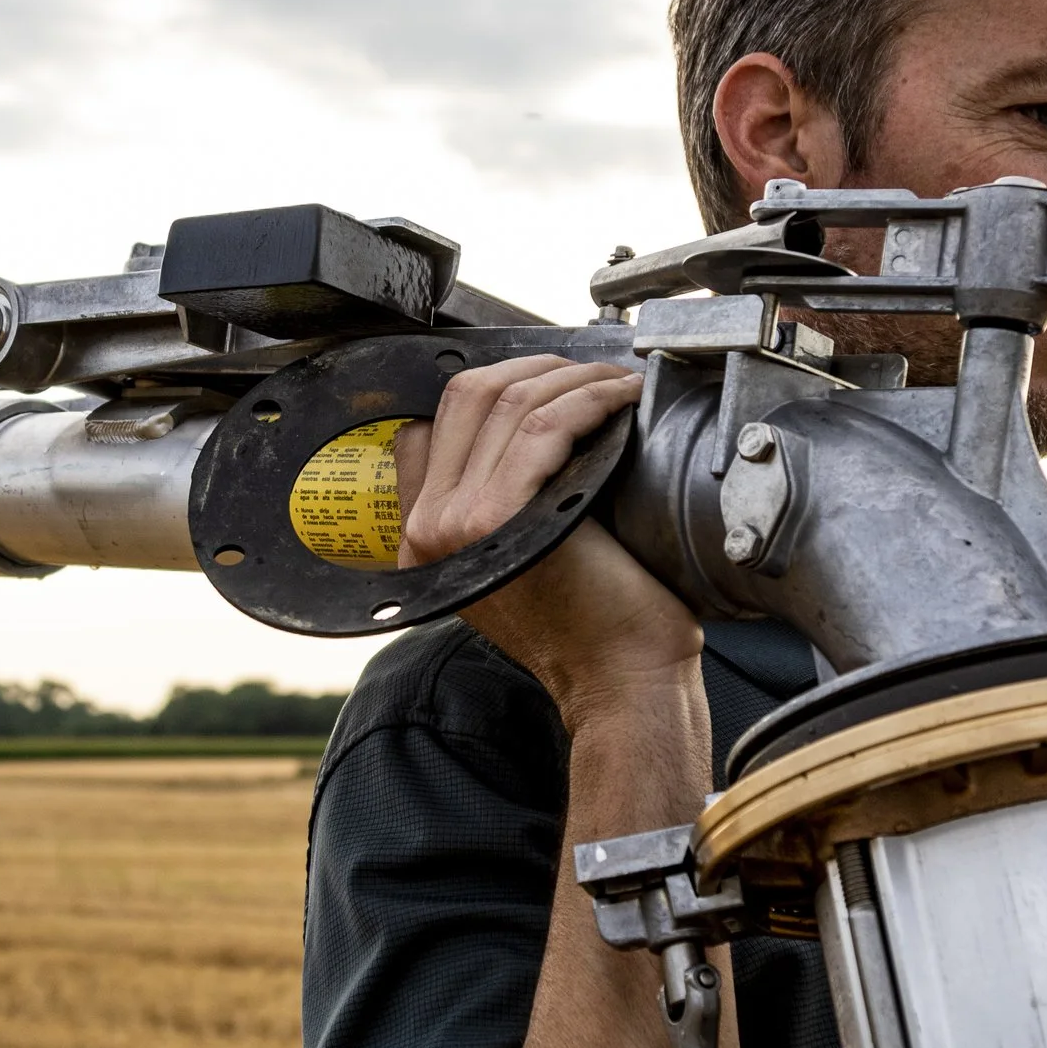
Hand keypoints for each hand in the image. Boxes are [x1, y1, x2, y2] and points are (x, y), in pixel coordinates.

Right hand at [393, 355, 701, 724]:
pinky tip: (623, 400)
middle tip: (588, 374)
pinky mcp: (503, 517)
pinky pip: (545, 425)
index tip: (548, 382)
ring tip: (616, 384)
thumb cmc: (595, 622)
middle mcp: (427, 529)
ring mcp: (458, 523)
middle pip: (466, 397)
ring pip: (508, 401)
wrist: (620, 679)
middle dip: (535, 368)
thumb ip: (499, 502)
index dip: (494, 386)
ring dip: (574, 379)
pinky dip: (591, 400)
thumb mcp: (525, 556)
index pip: (430, 425)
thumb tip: (528, 423)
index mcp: (424, 535)